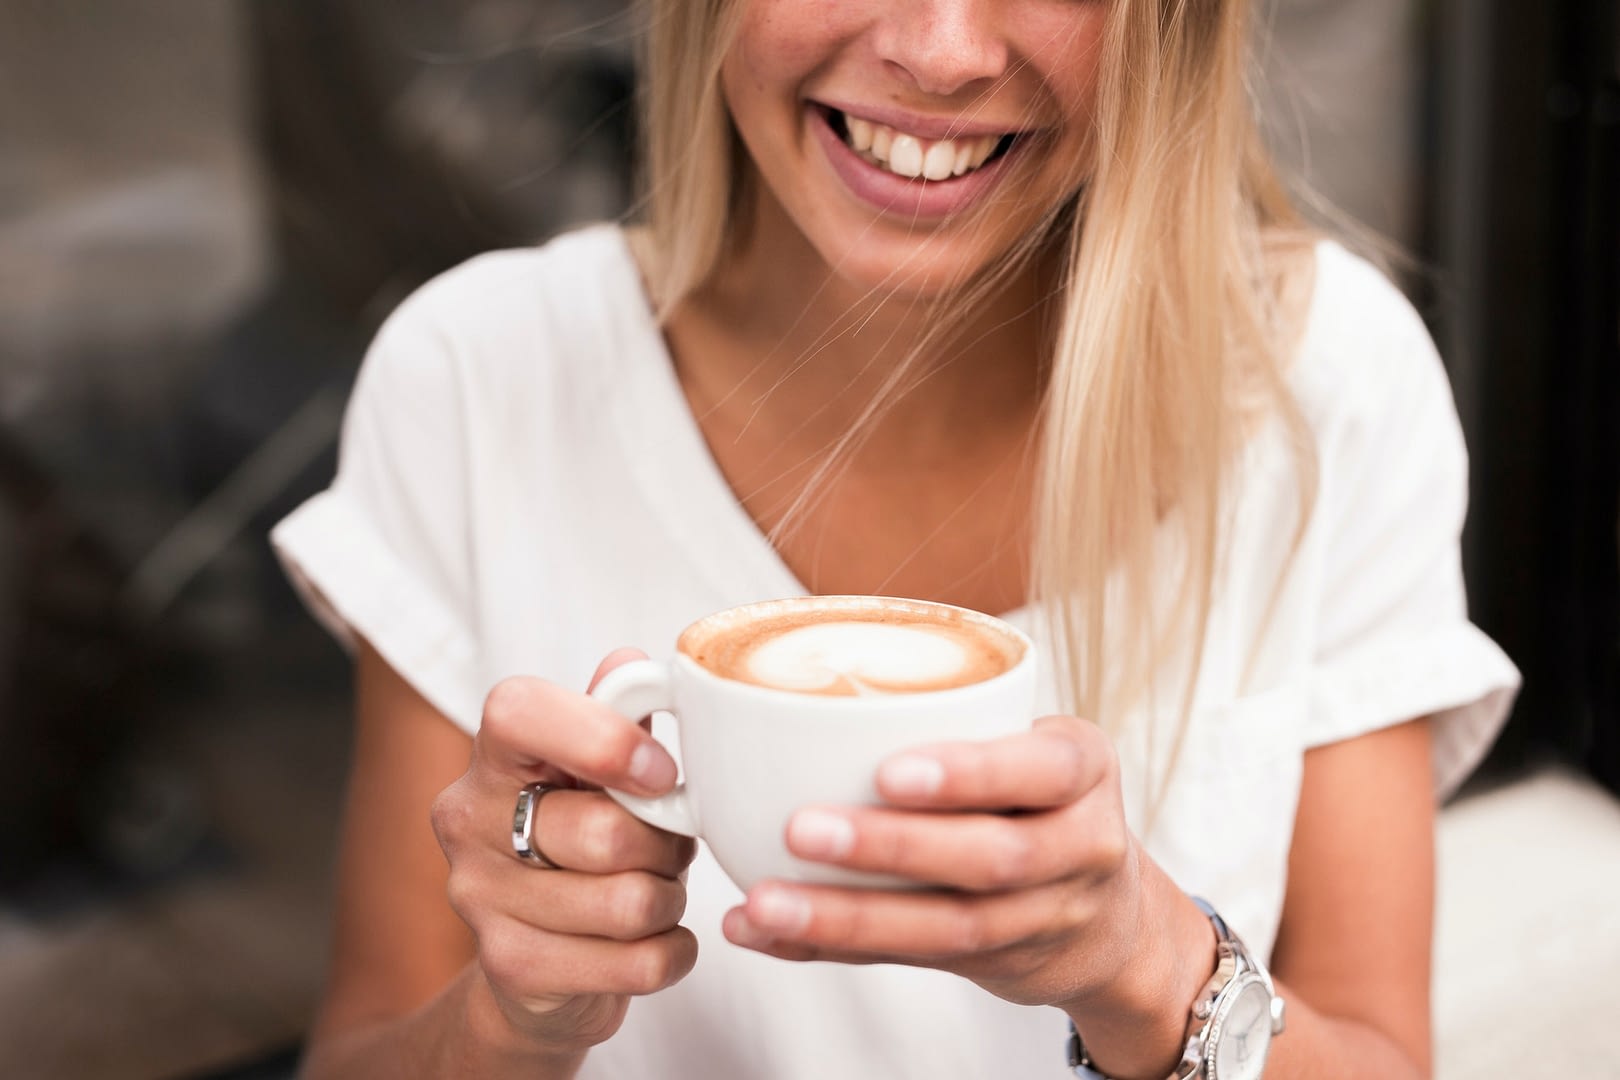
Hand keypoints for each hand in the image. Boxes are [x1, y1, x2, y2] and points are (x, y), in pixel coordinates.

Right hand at [430, 650, 698, 1058]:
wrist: (534, 961)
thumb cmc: (578, 843)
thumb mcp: (595, 771)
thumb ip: (616, 715)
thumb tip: (632, 664)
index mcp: (494, 754)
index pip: (519, 713)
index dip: (604, 739)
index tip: (661, 773)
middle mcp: (469, 820)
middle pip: (607, 832)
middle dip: (669, 845)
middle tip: (670, 847)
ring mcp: (480, 898)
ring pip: (629, 903)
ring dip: (671, 900)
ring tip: (657, 891)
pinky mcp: (510, 967)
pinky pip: (638, 963)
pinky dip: (672, 953)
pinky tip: (655, 940)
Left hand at [718, 715, 1151, 1009]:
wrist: (1112, 921)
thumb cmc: (1042, 799)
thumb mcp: (1036, 748)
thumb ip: (958, 723)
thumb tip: (792, 696)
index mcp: (1084, 767)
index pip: (1042, 769)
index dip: (968, 775)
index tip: (887, 773)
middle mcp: (1081, 845)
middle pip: (993, 857)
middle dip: (892, 848)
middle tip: (801, 829)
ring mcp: (1046, 916)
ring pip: (949, 927)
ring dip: (846, 917)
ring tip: (766, 903)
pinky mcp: (998, 965)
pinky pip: (908, 959)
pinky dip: (831, 948)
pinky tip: (768, 934)